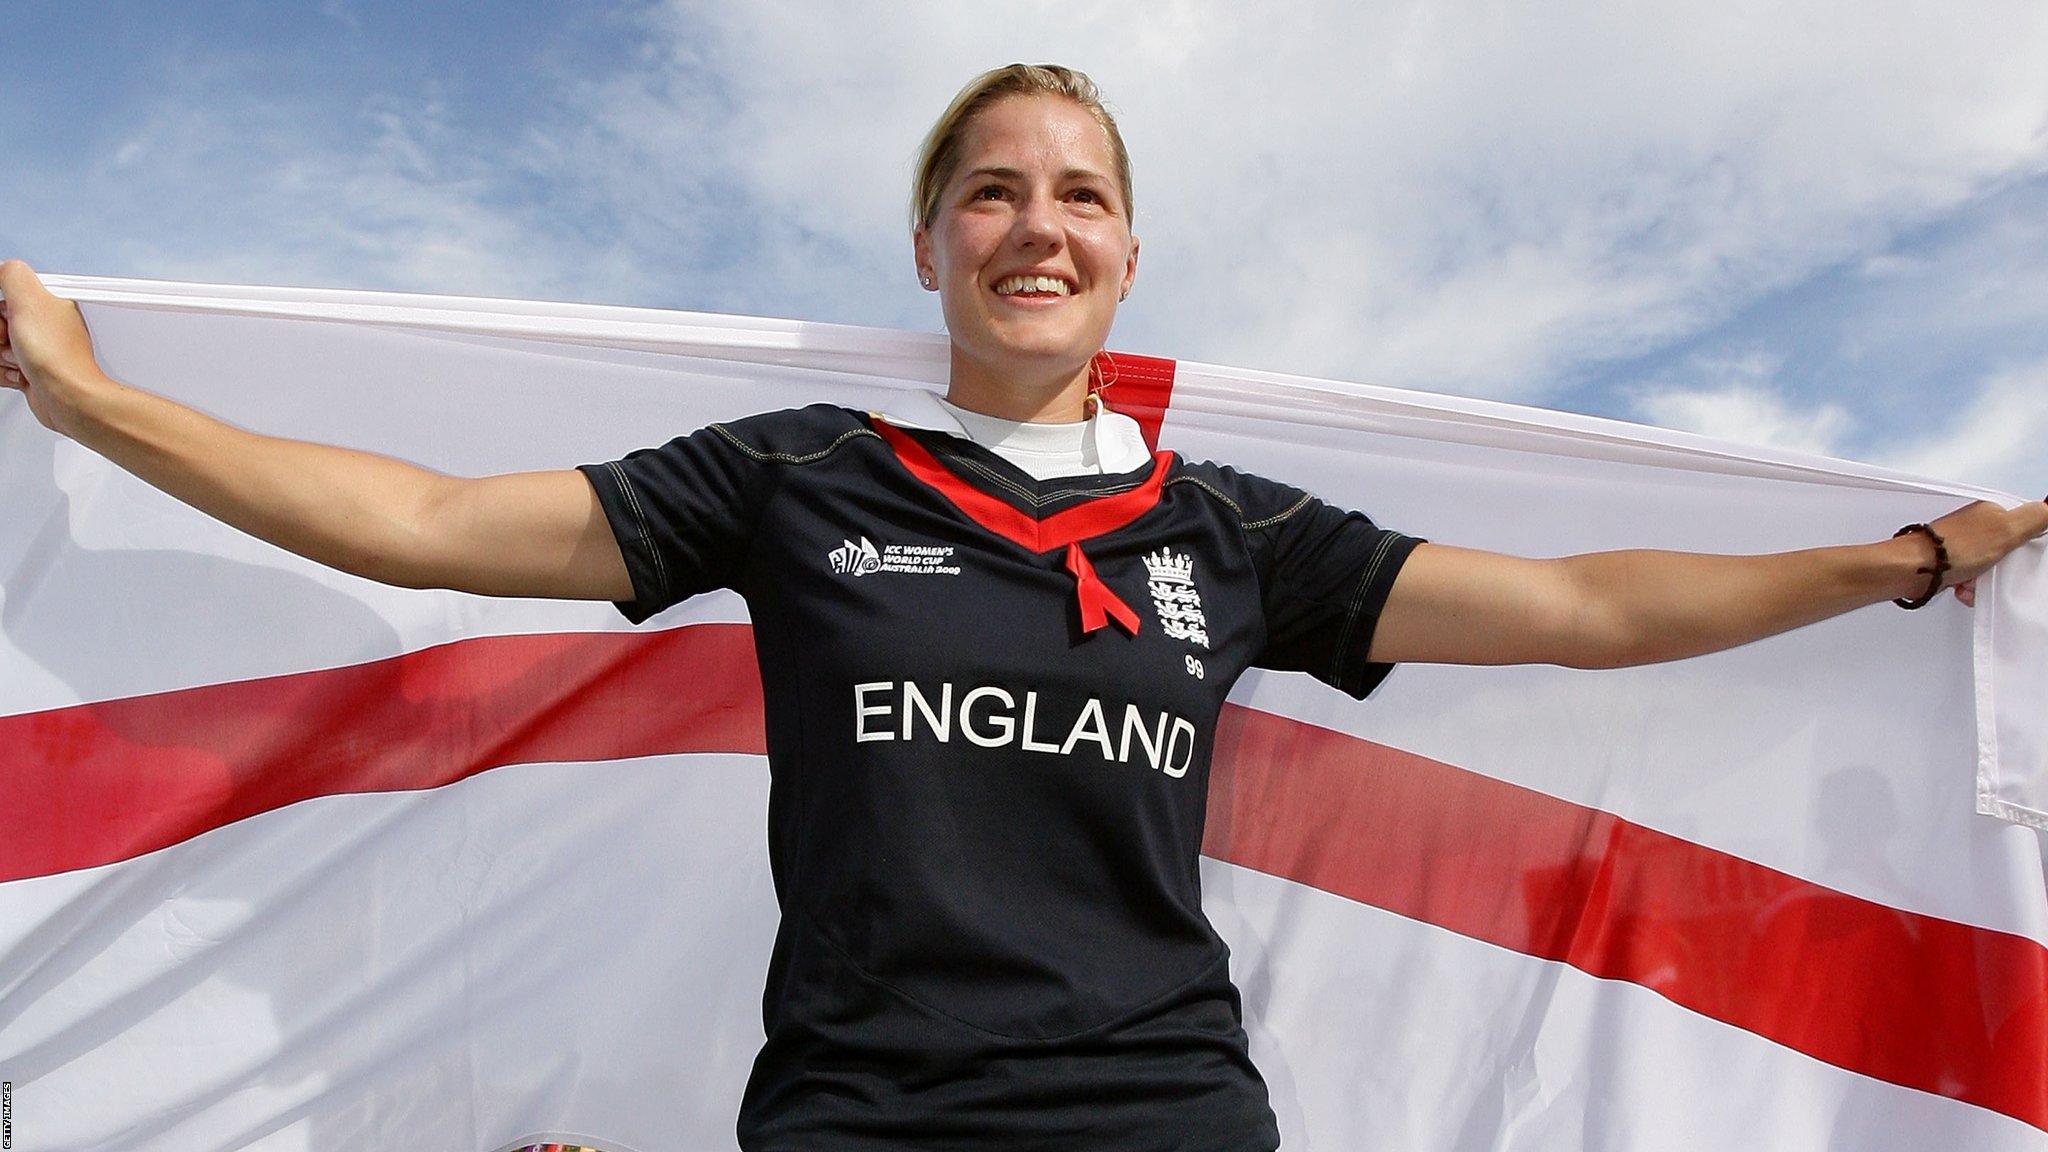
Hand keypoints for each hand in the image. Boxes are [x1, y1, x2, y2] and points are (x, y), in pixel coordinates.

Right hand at [0, 259, 108, 436]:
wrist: (67, 398)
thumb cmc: (56, 356)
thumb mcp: (29, 300)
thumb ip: (12, 275)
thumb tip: (3, 268)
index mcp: (49, 303)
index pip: (4, 299)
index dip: (1, 311)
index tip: (7, 319)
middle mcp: (44, 325)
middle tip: (13, 341)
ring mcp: (35, 349)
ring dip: (0, 356)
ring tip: (21, 360)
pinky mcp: (28, 371)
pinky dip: (3, 372)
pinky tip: (21, 374)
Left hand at [1921, 498, 2047, 606]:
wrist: (1913, 569)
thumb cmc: (1952, 549)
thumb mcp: (2005, 530)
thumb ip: (2032, 518)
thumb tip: (2047, 508)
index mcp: (1989, 512)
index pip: (2022, 526)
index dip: (2024, 544)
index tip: (2019, 553)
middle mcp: (1975, 527)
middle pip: (2006, 551)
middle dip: (2002, 567)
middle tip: (1994, 569)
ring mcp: (1961, 546)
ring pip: (1988, 568)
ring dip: (1984, 581)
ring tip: (1973, 580)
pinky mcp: (1950, 563)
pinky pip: (1970, 579)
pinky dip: (1969, 587)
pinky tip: (1963, 587)